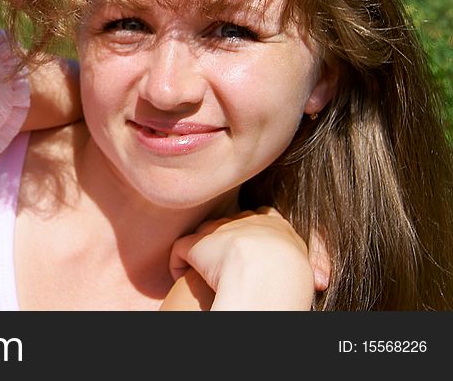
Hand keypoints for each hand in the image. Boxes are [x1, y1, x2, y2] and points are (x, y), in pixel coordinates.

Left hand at [163, 207, 317, 310]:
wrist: (268, 272)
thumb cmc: (292, 279)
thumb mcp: (306, 266)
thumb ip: (302, 264)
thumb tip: (320, 281)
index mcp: (275, 225)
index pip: (263, 217)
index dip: (254, 234)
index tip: (253, 251)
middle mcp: (245, 221)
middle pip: (230, 224)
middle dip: (225, 241)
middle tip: (227, 265)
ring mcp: (219, 230)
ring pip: (205, 237)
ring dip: (203, 256)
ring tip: (205, 278)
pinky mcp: (197, 243)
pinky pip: (180, 251)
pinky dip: (178, 266)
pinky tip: (182, 280)